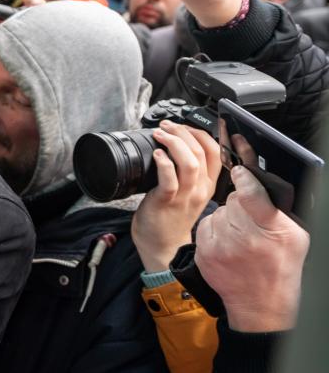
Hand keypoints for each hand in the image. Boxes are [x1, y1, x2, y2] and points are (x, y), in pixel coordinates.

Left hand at [130, 121, 220, 271]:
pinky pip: (170, 178)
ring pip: (190, 162)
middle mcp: (200, 188)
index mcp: (206, 184)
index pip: (215, 151)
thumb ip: (186, 173)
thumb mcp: (187, 193)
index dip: (200, 133)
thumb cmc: (169, 218)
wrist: (162, 247)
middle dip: (184, 132)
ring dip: (174, 143)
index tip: (184, 125)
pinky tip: (156, 154)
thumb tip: (173, 147)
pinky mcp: (168, 201)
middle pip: (202, 151)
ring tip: (160, 134)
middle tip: (167, 126)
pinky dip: (164, 162)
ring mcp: (185, 195)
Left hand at [195, 167, 308, 332]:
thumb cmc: (280, 268)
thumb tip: (260, 185)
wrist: (259, 302)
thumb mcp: (295, 237)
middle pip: (232, 200)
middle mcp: (243, 238)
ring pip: (218, 212)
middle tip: (250, 220)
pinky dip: (214, 229)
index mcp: (270, 231)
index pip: (250, 193)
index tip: (240, 171)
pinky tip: (227, 241)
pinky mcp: (204, 253)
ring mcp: (220, 246)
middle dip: (240, 203)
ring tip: (240, 235)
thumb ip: (278, 210)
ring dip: (227, 217)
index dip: (244, 177)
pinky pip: (205, 226)